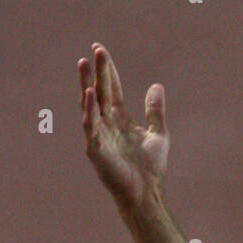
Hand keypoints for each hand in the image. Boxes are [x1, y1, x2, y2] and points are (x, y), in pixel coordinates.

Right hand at [78, 44, 168, 210]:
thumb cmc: (150, 167)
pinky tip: (88, 94)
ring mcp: (99, 135)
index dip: (107, 70)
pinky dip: (89, 110)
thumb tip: (157, 85)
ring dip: (86, 83)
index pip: (111, 88)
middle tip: (95, 50)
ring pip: (90, 104)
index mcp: (120, 118)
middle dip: (97, 71)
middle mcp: (107, 123)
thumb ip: (155, 111)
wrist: (146, 193)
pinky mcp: (96, 148)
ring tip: (84, 64)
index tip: (101, 50)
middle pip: (99, 91)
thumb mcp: (158, 134)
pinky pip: (90, 126)